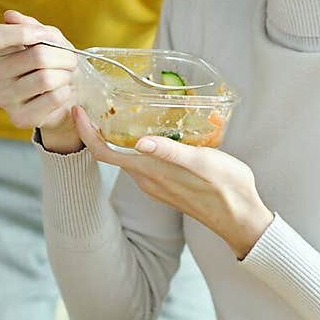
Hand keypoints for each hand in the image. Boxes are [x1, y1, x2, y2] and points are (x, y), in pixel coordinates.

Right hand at [0, 10, 81, 151]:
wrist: (66, 98)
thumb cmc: (55, 64)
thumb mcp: (48, 39)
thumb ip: (32, 27)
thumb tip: (10, 16)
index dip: (26, 33)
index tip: (46, 36)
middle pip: (36, 56)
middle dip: (63, 56)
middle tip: (71, 61)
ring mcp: (3, 98)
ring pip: (45, 78)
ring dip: (66, 75)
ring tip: (67, 76)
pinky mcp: (18, 118)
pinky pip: (52, 98)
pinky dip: (65, 92)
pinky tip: (63, 92)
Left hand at [72, 107, 273, 258]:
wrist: (241, 218)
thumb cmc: (226, 188)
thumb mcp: (201, 162)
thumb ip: (170, 152)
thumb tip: (140, 142)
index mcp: (151, 172)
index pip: (104, 153)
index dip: (87, 132)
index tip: (78, 110)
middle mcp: (148, 180)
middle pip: (111, 153)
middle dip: (100, 129)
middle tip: (98, 101)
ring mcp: (157, 185)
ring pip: (127, 158)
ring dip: (119, 137)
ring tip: (122, 110)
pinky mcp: (168, 187)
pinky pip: (143, 164)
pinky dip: (137, 146)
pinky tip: (151, 132)